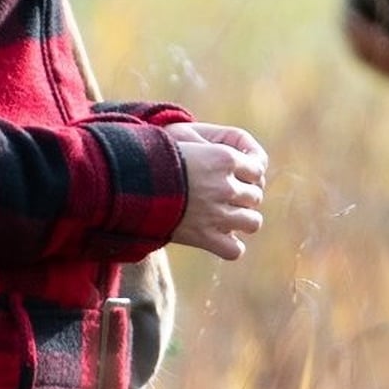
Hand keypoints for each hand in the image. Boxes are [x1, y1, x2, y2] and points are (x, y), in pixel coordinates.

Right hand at [165, 121, 266, 262]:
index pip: (258, 169)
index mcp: (224, 157)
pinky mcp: (204, 237)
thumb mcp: (185, 138)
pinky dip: (230, 247)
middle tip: (228, 197)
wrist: (130, 180)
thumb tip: (235, 157)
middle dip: (245, 196)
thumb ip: (213, 146)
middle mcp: (225, 186)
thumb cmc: (155, 155)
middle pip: (255, 195)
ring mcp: (217, 213)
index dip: (250, 173)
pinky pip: (234, 250)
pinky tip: (220, 238)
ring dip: (244, 220)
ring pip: (253, 222)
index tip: (241, 177)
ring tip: (229, 218)